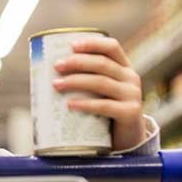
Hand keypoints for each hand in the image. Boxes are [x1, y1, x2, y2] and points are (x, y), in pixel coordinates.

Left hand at [52, 36, 145, 150]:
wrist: (127, 138)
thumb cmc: (106, 111)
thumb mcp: (100, 92)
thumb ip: (86, 80)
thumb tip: (48, 75)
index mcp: (123, 68)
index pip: (112, 47)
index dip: (93, 43)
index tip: (71, 45)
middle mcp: (130, 78)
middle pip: (102, 64)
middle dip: (77, 62)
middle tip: (57, 66)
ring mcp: (132, 95)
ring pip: (101, 82)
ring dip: (76, 81)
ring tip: (56, 85)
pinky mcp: (130, 113)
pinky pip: (105, 105)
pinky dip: (85, 104)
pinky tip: (70, 104)